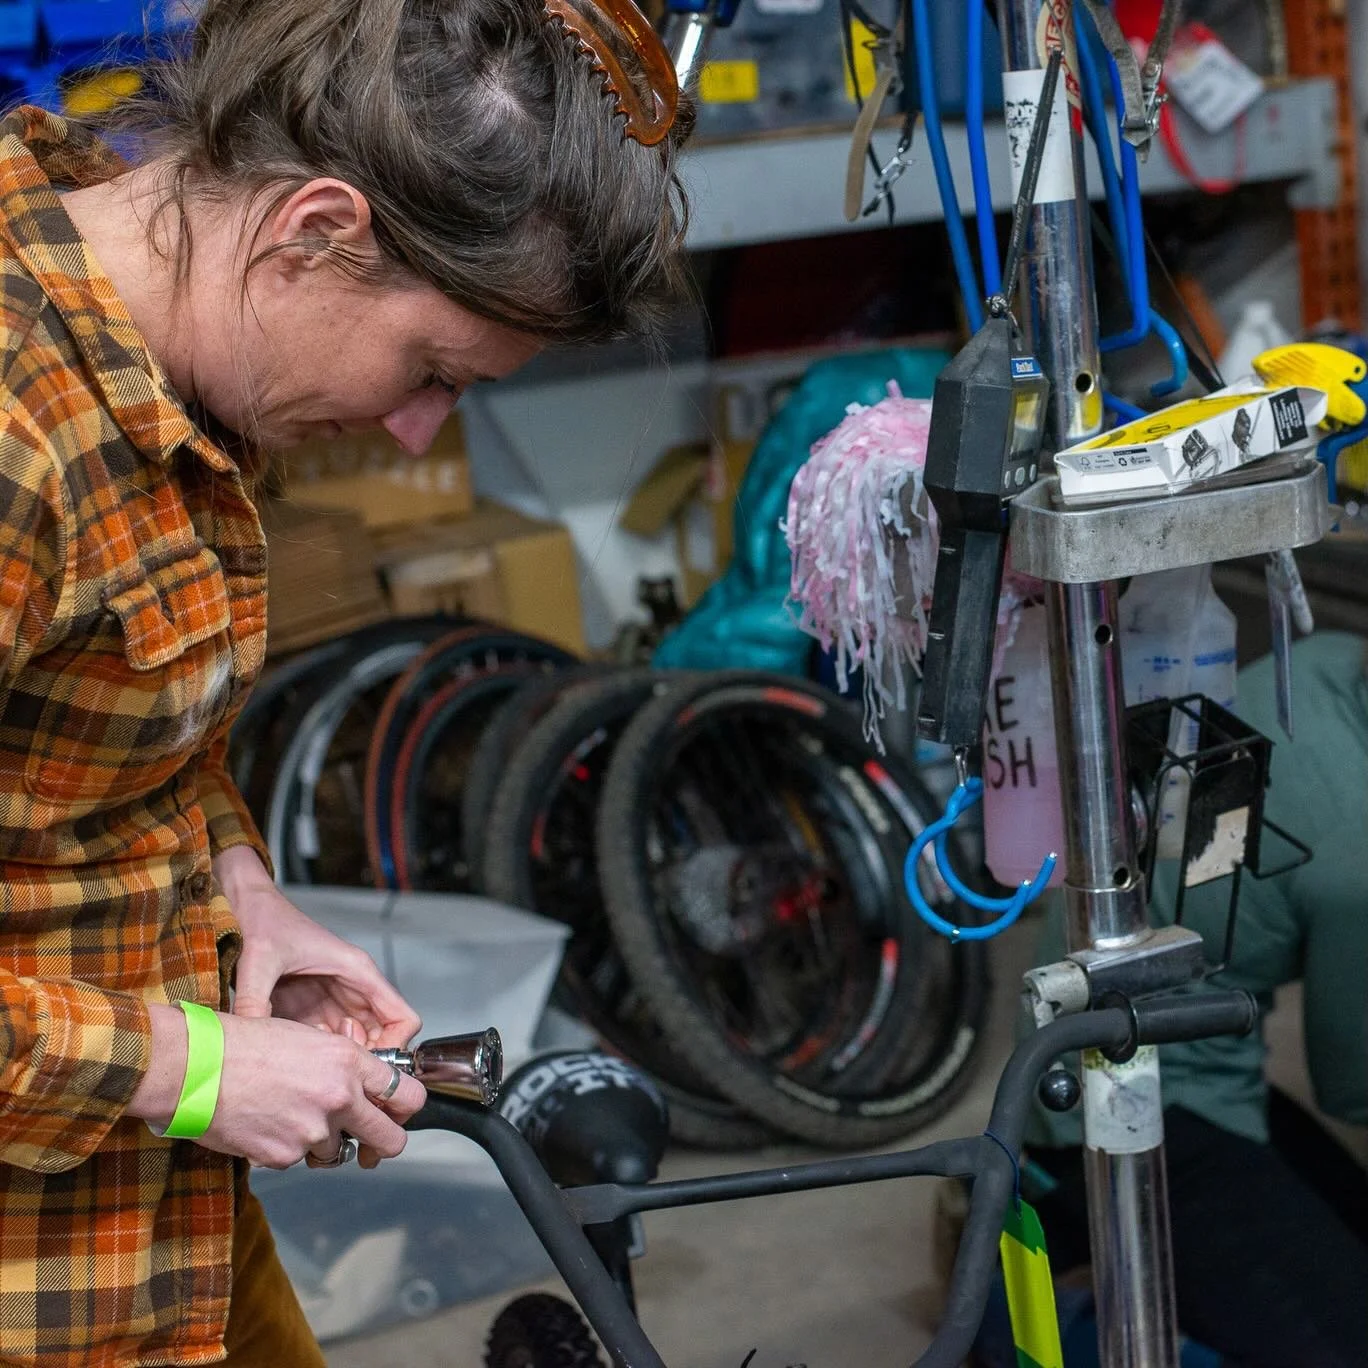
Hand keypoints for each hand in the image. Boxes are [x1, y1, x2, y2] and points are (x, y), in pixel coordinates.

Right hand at [128, 1003, 426, 1168]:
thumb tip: (358, 1090)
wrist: (195, 1067)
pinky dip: (286, 1149)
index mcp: (348, 1062)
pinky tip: (265, 1124)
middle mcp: (339, 1098)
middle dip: (384, 1142)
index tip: (399, 1110)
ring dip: (321, 1141)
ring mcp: (313, 1132)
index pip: (406, 1094)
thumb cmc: (242, 1043)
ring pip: (336, 1151)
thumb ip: (340, 1067)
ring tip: (288, 1115)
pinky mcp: (284, 1157)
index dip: (405, 1107)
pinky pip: (298, 1160)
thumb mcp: (307, 1039)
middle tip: (374, 1141)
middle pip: (389, 1139)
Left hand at [214, 847, 419, 1049]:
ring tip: (315, 1069)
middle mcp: (352, 987)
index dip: (396, 1046)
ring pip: (358, 1042)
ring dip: (344, 1061)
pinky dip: (323, 1057)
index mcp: (356, 971)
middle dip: (367, 1061)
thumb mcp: (258, 961)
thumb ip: (254, 1002)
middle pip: (383, 1036)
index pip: (402, 1017)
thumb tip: (250, 1045)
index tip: (371, 1068)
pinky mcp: (312, 1009)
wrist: (246, 906)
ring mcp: (333, 1000)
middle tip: (338, 1075)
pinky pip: (330, 1041)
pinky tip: (298, 1060)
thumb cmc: (264, 919)